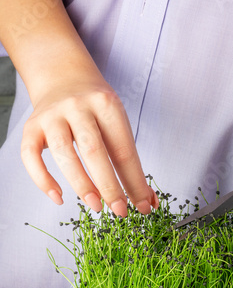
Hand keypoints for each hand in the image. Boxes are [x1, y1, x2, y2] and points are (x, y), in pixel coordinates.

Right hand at [21, 78, 158, 215]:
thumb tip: (147, 201)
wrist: (63, 76)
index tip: (143, 206)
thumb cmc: (95, 108)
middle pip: (94, 151)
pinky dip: (43, 180)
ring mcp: (52, 115)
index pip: (123, 150)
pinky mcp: (31, 126)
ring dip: (82, 185)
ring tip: (96, 206)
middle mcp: (78, 106)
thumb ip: (129, 161)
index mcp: (106, 105)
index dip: (134, 181)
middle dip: (110, 186)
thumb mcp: (117, 122)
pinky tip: (59, 197)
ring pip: (64, 153)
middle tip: (121, 211)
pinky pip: (31, 155)